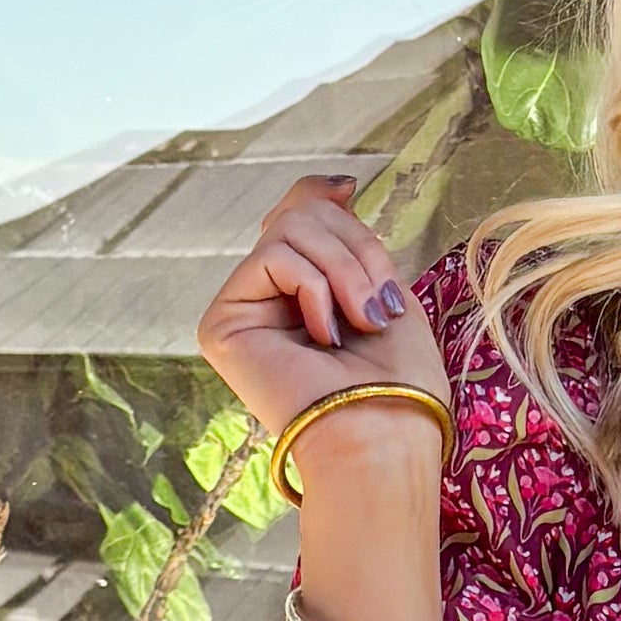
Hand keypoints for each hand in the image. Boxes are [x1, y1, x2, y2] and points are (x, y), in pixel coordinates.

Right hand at [196, 172, 444, 447]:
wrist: (383, 436)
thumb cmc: (398, 381)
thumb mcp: (382, 288)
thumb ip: (347, 237)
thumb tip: (334, 184)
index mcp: (304, 296)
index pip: (297, 215)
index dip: (321, 196)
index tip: (350, 191)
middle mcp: (266, 301)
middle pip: (300, 215)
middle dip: (355, 249)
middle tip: (378, 306)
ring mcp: (241, 311)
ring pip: (289, 228)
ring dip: (344, 270)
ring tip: (360, 322)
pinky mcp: (221, 323)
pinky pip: (273, 256)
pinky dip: (316, 288)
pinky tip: (324, 336)